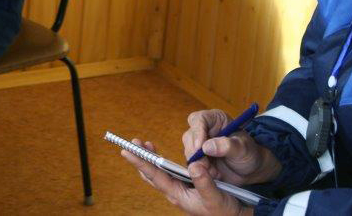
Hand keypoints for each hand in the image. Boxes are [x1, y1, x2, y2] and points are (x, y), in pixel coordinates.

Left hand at [122, 139, 250, 215]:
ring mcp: (179, 190)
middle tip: (134, 142)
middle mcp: (175, 192)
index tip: (126, 151)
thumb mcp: (215, 197)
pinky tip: (160, 156)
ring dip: (150, 158)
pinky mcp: (185, 187)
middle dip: (142, 158)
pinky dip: (162, 162)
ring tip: (144, 144)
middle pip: (152, 174)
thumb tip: (192, 165)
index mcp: (178, 195)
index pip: (155, 176)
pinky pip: (168, 174)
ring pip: (158, 173)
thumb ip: (204, 183)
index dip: (140, 162)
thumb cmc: (224, 210)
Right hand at [183, 109, 280, 184]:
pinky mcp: (198, 158)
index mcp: (215, 119)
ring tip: (216, 172)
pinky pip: (192, 164)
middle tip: (206, 165)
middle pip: (190, 137)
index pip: (199, 119)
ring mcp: (199, 144)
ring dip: (199, 164)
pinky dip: (200, 171)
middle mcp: (204, 129)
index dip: (197, 132)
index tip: (199, 148)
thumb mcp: (243, 148)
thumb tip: (206, 146)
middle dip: (196, 153)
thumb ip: (227, 146)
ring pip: (189, 152)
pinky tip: (214, 175)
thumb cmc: (249, 153)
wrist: (251, 170)